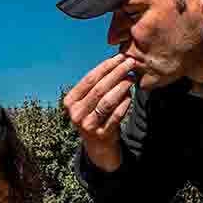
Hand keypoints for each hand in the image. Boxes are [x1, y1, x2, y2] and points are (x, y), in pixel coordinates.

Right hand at [63, 54, 135, 172]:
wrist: (98, 146)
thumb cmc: (95, 116)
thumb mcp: (89, 101)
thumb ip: (97, 84)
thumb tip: (117, 59)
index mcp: (70, 101)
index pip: (90, 79)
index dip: (106, 66)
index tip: (120, 56)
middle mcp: (76, 114)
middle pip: (99, 88)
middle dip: (117, 73)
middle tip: (131, 63)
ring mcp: (87, 126)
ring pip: (107, 101)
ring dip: (121, 87)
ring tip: (132, 78)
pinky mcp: (101, 135)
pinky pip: (116, 116)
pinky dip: (125, 104)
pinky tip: (131, 96)